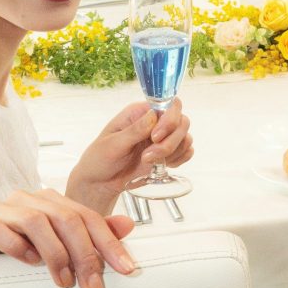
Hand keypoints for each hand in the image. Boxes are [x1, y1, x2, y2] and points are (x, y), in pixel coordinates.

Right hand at [0, 188, 136, 287]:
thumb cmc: (19, 252)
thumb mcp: (59, 245)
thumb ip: (92, 234)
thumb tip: (129, 225)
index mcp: (52, 201)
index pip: (88, 217)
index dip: (110, 243)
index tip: (127, 269)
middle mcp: (29, 199)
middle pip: (67, 219)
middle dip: (85, 255)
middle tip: (93, 287)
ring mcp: (3, 209)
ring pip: (37, 222)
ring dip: (55, 254)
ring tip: (63, 282)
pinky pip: (0, 230)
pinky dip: (18, 247)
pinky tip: (28, 263)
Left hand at [68, 99, 192, 212]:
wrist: (100, 183)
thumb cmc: (100, 159)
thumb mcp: (112, 144)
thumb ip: (134, 131)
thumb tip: (153, 115)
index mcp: (140, 113)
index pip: (168, 105)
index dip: (169, 120)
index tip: (155, 137)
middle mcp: (155, 122)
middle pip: (181, 121)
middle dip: (170, 142)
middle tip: (148, 156)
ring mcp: (163, 138)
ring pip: (185, 137)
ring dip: (172, 152)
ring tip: (149, 162)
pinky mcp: (167, 153)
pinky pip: (186, 151)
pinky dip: (180, 159)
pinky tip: (163, 165)